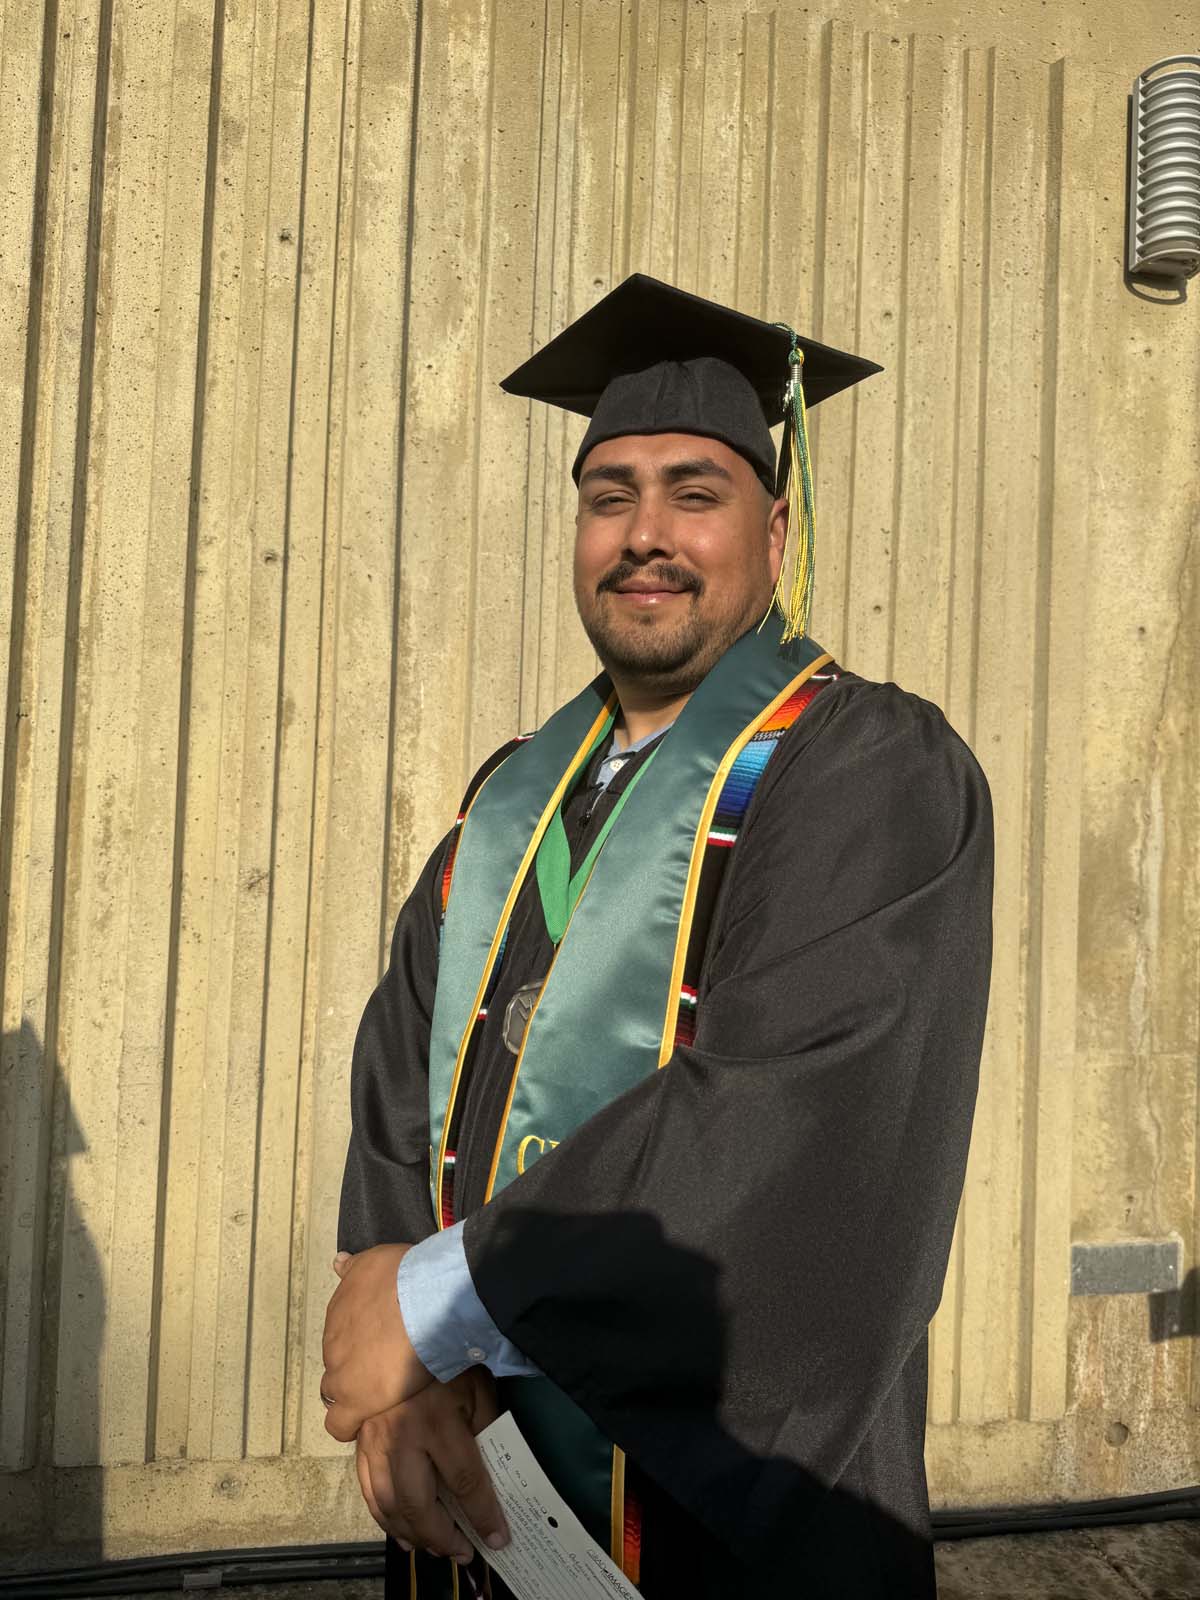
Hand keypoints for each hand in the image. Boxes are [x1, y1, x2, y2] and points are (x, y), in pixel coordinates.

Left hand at [322, 1245, 436, 1440]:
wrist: (421, 1301)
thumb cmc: (401, 1276)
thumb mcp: (372, 1260)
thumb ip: (353, 1266)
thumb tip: (337, 1261)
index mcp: (337, 1314)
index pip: (340, 1338)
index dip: (358, 1344)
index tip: (376, 1346)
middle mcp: (333, 1344)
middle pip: (337, 1364)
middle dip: (355, 1367)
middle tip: (382, 1368)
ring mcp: (341, 1375)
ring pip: (336, 1393)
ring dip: (353, 1394)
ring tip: (380, 1395)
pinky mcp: (355, 1402)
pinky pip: (339, 1425)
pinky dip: (348, 1426)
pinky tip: (364, 1423)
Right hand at [355, 1368, 508, 1561]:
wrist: (399, 1330)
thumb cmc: (446, 1359)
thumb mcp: (477, 1386)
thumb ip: (486, 1427)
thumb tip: (495, 1471)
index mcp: (438, 1419)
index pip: (464, 1480)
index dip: (483, 1514)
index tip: (498, 1538)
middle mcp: (403, 1435)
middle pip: (419, 1503)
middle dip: (443, 1537)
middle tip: (463, 1553)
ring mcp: (375, 1440)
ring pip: (389, 1504)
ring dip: (414, 1535)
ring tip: (437, 1549)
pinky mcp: (360, 1442)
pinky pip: (369, 1491)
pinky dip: (385, 1520)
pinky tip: (402, 1533)